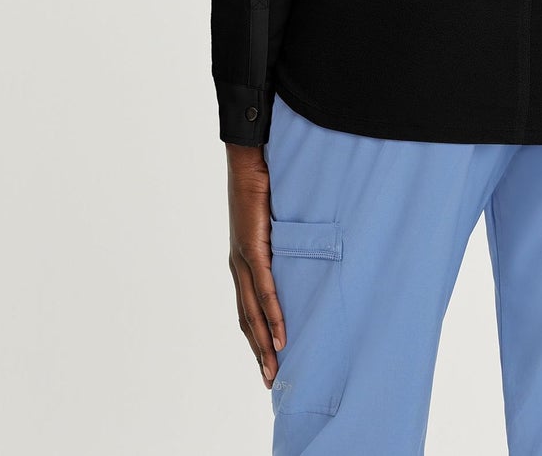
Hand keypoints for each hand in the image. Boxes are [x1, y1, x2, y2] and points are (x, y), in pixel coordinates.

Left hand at [226, 142, 283, 389]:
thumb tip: (303, 249)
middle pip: (248, 319)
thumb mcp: (273, 220)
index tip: (266, 362)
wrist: (248, 160)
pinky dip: (273, 316)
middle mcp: (238, 266)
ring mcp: (243, 260)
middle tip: (271, 381)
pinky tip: (282, 337)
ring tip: (276, 369)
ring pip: (254, 313)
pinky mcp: (253, 249)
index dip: (256, 337)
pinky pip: (264, 290)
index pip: (247, 308)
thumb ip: (282, 239)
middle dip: (259, 352)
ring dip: (265, 344)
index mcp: (241, 261)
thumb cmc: (262, 184)